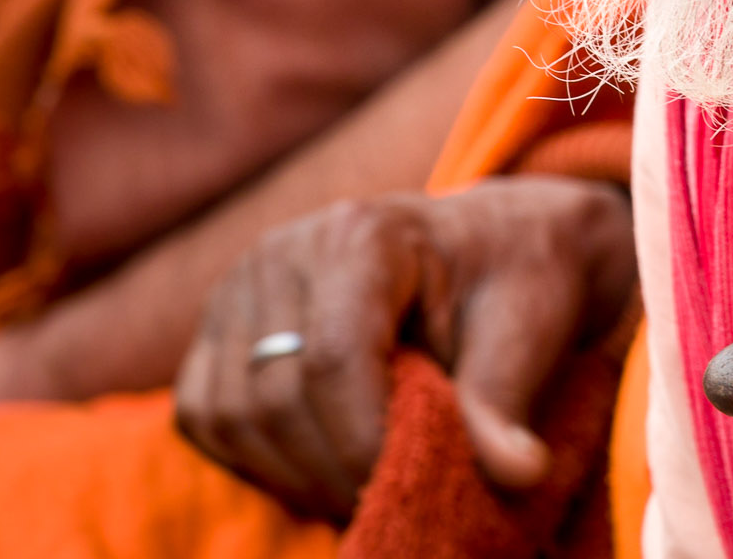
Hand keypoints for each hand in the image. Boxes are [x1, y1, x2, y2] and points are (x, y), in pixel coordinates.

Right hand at [174, 178, 636, 522]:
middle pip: (276, 397)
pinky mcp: (218, 328)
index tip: (408, 488)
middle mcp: (284, 249)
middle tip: (393, 501)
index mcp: (363, 231)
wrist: (488, 247)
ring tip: (364, 486)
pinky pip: (206, 418)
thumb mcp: (526, 328)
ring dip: (295, 477)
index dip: (364, 444)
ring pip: (231, 417)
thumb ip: (503, 404)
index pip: (334, 358)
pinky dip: (257, 461)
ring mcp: (239, 285)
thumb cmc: (512, 279)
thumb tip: (519, 474)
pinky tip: (320, 466)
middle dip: (334, 473)